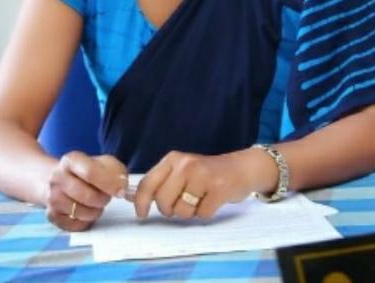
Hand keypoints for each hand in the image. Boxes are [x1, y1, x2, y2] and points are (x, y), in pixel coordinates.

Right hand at [45, 151, 127, 230]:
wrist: (60, 179)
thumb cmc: (87, 171)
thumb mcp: (103, 163)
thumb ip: (116, 171)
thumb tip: (122, 187)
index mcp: (70, 160)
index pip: (90, 172)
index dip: (109, 183)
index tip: (121, 191)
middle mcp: (57, 178)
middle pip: (87, 196)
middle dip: (103, 199)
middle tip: (106, 196)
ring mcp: (52, 197)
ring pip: (81, 212)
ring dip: (95, 211)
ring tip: (96, 203)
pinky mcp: (52, 215)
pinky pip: (75, 225)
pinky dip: (85, 221)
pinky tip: (86, 211)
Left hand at [134, 149, 267, 220]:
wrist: (240, 168)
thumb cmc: (207, 173)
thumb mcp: (182, 170)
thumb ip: (161, 182)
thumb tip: (133, 198)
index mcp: (173, 159)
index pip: (148, 182)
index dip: (141, 202)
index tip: (141, 214)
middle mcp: (186, 164)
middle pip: (163, 201)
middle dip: (170, 210)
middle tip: (182, 203)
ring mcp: (203, 175)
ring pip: (182, 211)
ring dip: (190, 212)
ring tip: (200, 198)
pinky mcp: (218, 188)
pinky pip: (202, 214)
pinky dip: (206, 213)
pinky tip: (212, 200)